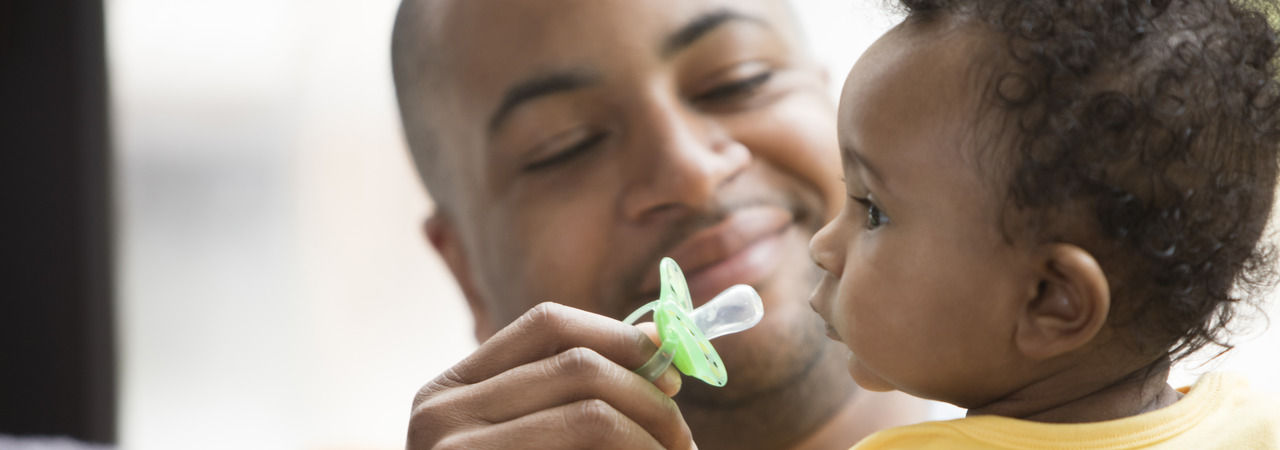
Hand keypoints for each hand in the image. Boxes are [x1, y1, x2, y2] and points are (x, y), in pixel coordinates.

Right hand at [407, 302, 693, 448]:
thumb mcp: (527, 442)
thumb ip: (574, 398)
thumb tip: (663, 339)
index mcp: (453, 389)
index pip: (549, 324)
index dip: (621, 337)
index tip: (671, 372)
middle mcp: (442, 413)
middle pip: (580, 366)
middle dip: (651, 399)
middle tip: (683, 442)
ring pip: (593, 416)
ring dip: (652, 439)